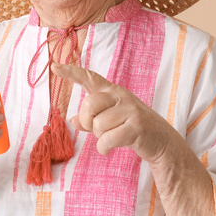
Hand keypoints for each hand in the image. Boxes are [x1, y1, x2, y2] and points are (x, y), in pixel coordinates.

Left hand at [52, 62, 179, 164]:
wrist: (161, 140)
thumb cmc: (131, 127)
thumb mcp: (112, 119)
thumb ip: (91, 119)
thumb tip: (72, 121)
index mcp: (112, 92)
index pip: (89, 78)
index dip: (71, 72)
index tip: (54, 66)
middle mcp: (121, 96)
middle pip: (89, 105)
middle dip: (87, 122)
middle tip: (96, 130)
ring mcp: (130, 110)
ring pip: (97, 125)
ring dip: (99, 138)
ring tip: (111, 138)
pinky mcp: (136, 127)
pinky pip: (107, 139)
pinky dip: (104, 148)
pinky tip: (109, 148)